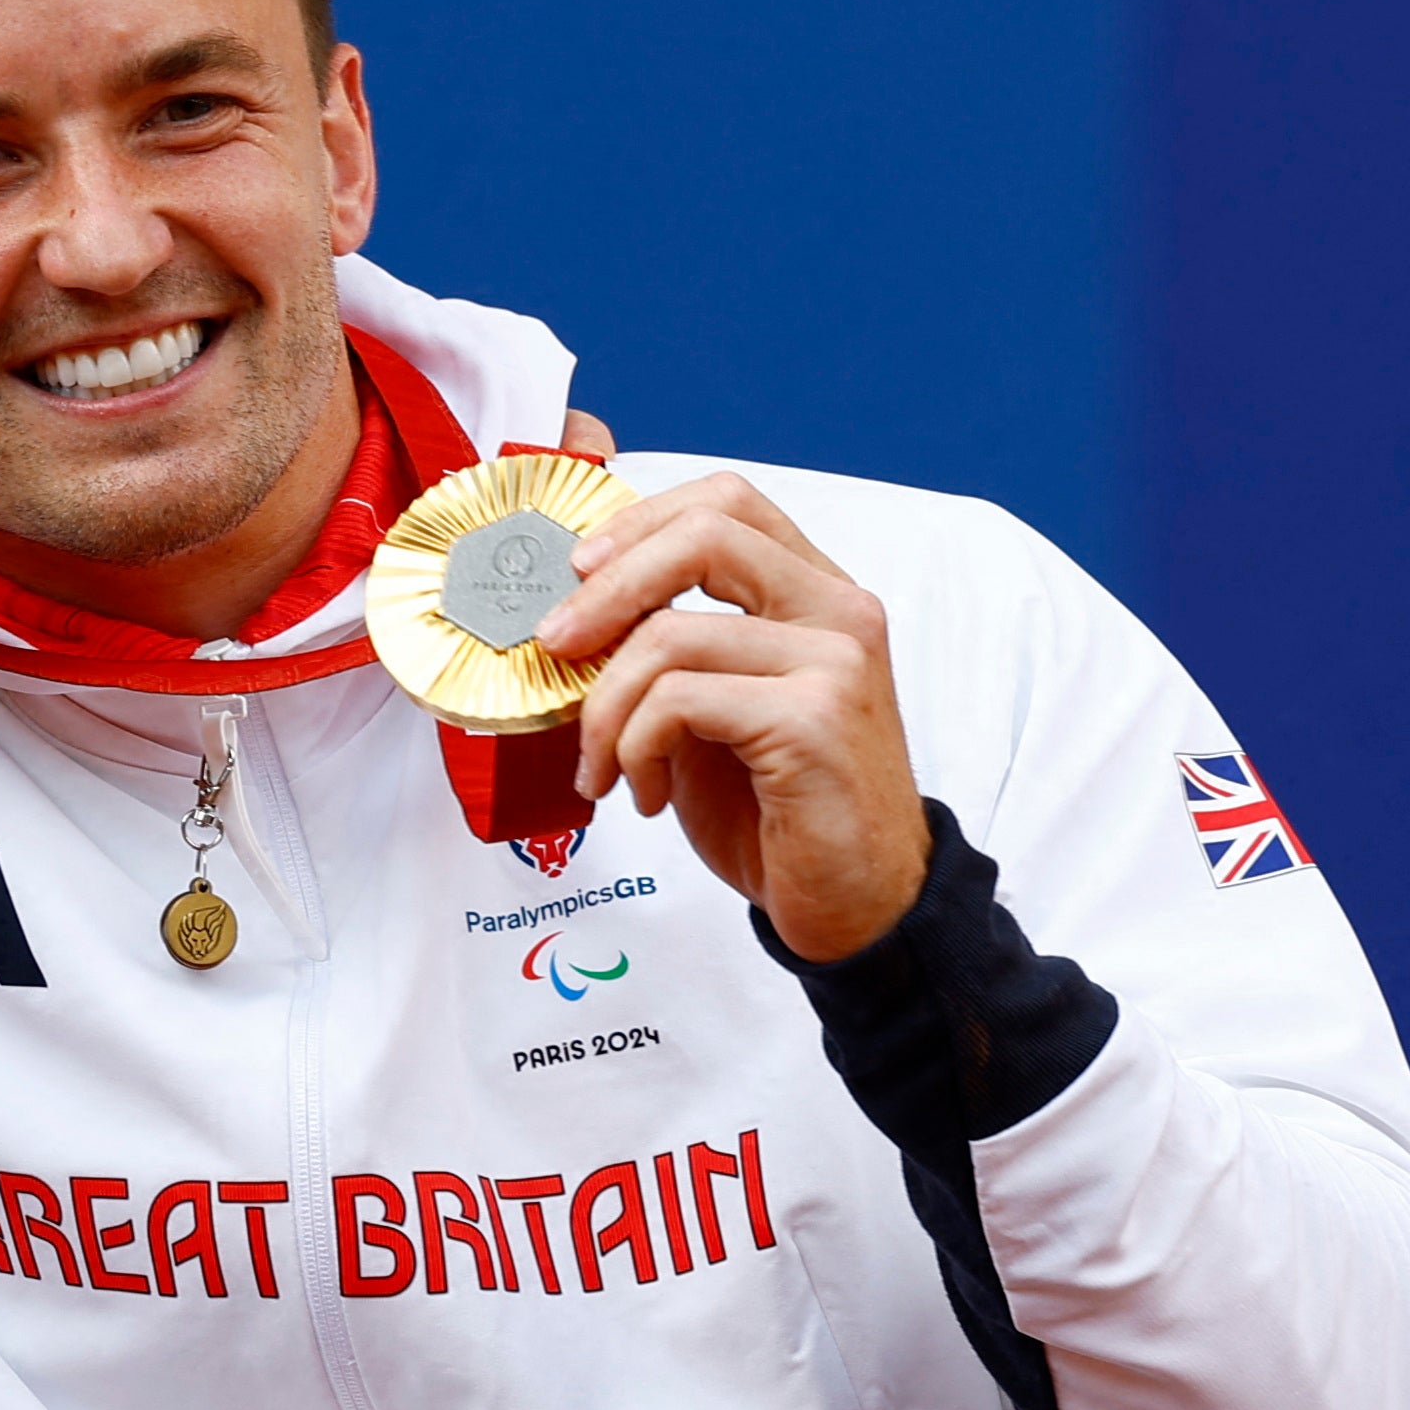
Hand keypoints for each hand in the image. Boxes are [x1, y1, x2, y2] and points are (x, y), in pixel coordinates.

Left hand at [544, 469, 929, 961]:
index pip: (727, 503)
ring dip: (605, 710)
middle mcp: (839, 612)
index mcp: (818, 593)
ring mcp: (834, 663)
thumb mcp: (714, 707)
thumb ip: (672, 644)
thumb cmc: (779, 808)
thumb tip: (573, 604)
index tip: (577, 572)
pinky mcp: (812, 721)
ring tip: (604, 768)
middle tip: (554, 645)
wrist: (855, 905)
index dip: (639, 522)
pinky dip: (634, 750)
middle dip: (603, 590)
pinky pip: (677, 702)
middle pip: (703, 536)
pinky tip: (646, 794)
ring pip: (669, 635)